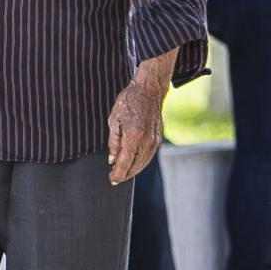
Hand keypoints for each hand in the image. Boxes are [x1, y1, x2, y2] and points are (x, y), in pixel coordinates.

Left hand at [106, 58, 171, 184]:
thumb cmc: (129, 101)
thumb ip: (113, 142)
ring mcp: (154, 140)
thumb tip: (112, 159)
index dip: (117, 174)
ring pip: (144, 163)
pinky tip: (134, 163)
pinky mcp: (158, 138)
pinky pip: (149, 156)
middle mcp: (146, 141)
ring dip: (133, 170)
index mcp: (133, 136)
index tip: (112, 179)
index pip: (124, 162)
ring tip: (123, 173)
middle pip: (135, 166)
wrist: (148, 90)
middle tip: (115, 178)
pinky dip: (141, 162)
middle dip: (125, 174)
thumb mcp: (114, 120)